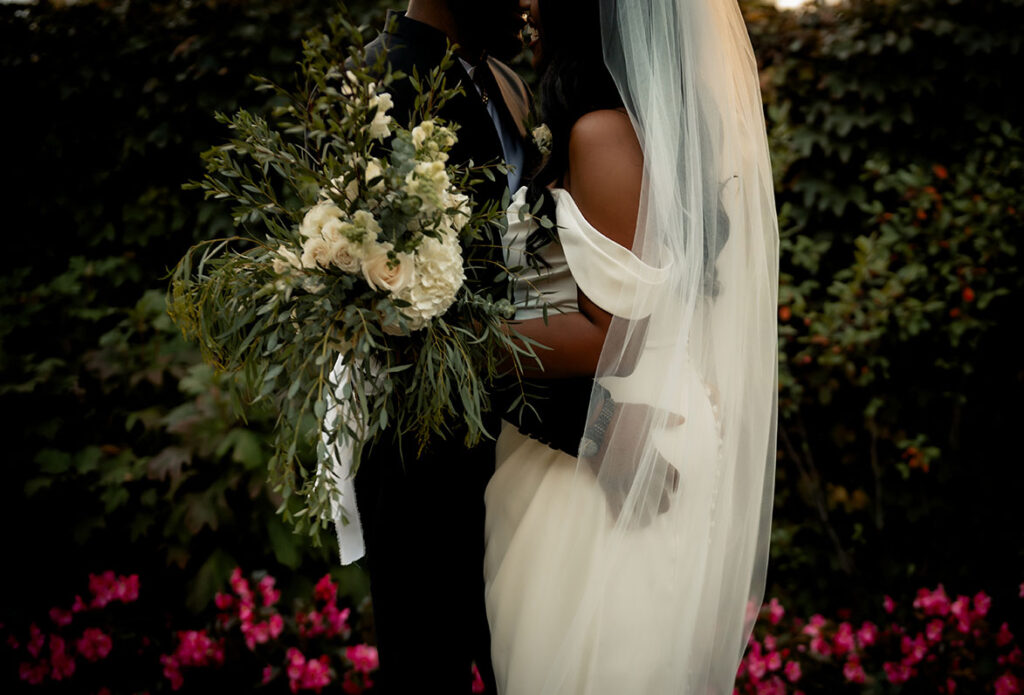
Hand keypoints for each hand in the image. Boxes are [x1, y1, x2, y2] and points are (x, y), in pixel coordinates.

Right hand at [579, 389, 681, 527]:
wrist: (594, 422)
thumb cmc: (621, 416)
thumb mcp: (647, 413)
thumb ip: (666, 419)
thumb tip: (682, 420)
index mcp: (656, 459)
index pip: (674, 479)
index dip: (674, 485)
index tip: (672, 488)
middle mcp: (644, 475)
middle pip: (662, 501)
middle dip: (662, 505)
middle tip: (658, 504)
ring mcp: (626, 482)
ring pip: (642, 510)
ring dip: (645, 516)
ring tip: (644, 517)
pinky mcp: (609, 486)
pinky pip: (618, 509)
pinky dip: (623, 518)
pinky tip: (626, 523)